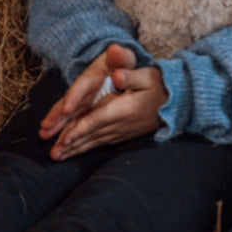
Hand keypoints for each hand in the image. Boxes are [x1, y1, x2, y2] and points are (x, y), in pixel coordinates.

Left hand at [40, 44, 166, 159]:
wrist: (179, 101)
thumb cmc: (161, 85)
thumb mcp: (148, 75)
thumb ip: (130, 75)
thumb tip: (117, 74)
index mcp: (124, 108)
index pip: (98, 120)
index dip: (80, 129)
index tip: (64, 138)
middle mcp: (122, 123)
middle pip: (92, 135)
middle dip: (72, 145)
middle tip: (53, 155)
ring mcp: (124, 130)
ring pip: (96, 141)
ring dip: (77, 149)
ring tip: (60, 157)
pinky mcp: (127, 133)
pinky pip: (104, 142)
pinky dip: (89, 147)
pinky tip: (80, 150)